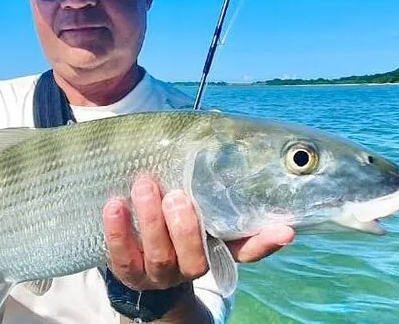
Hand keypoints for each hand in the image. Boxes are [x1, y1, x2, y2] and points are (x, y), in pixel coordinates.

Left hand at [102, 176, 293, 290]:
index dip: (264, 242)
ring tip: (144, 186)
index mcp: (213, 247)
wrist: (133, 257)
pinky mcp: (128, 272)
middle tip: (177, 196)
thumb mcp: (189, 197)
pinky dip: (119, 232)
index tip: (284, 229)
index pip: (245, 249)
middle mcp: (190, 265)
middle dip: (186, 228)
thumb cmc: (167, 213)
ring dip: (151, 222)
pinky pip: (122, 257)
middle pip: (196, 258)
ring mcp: (159, 272)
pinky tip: (114, 206)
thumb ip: (203, 175)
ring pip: (160, 256)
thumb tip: (217, 125)